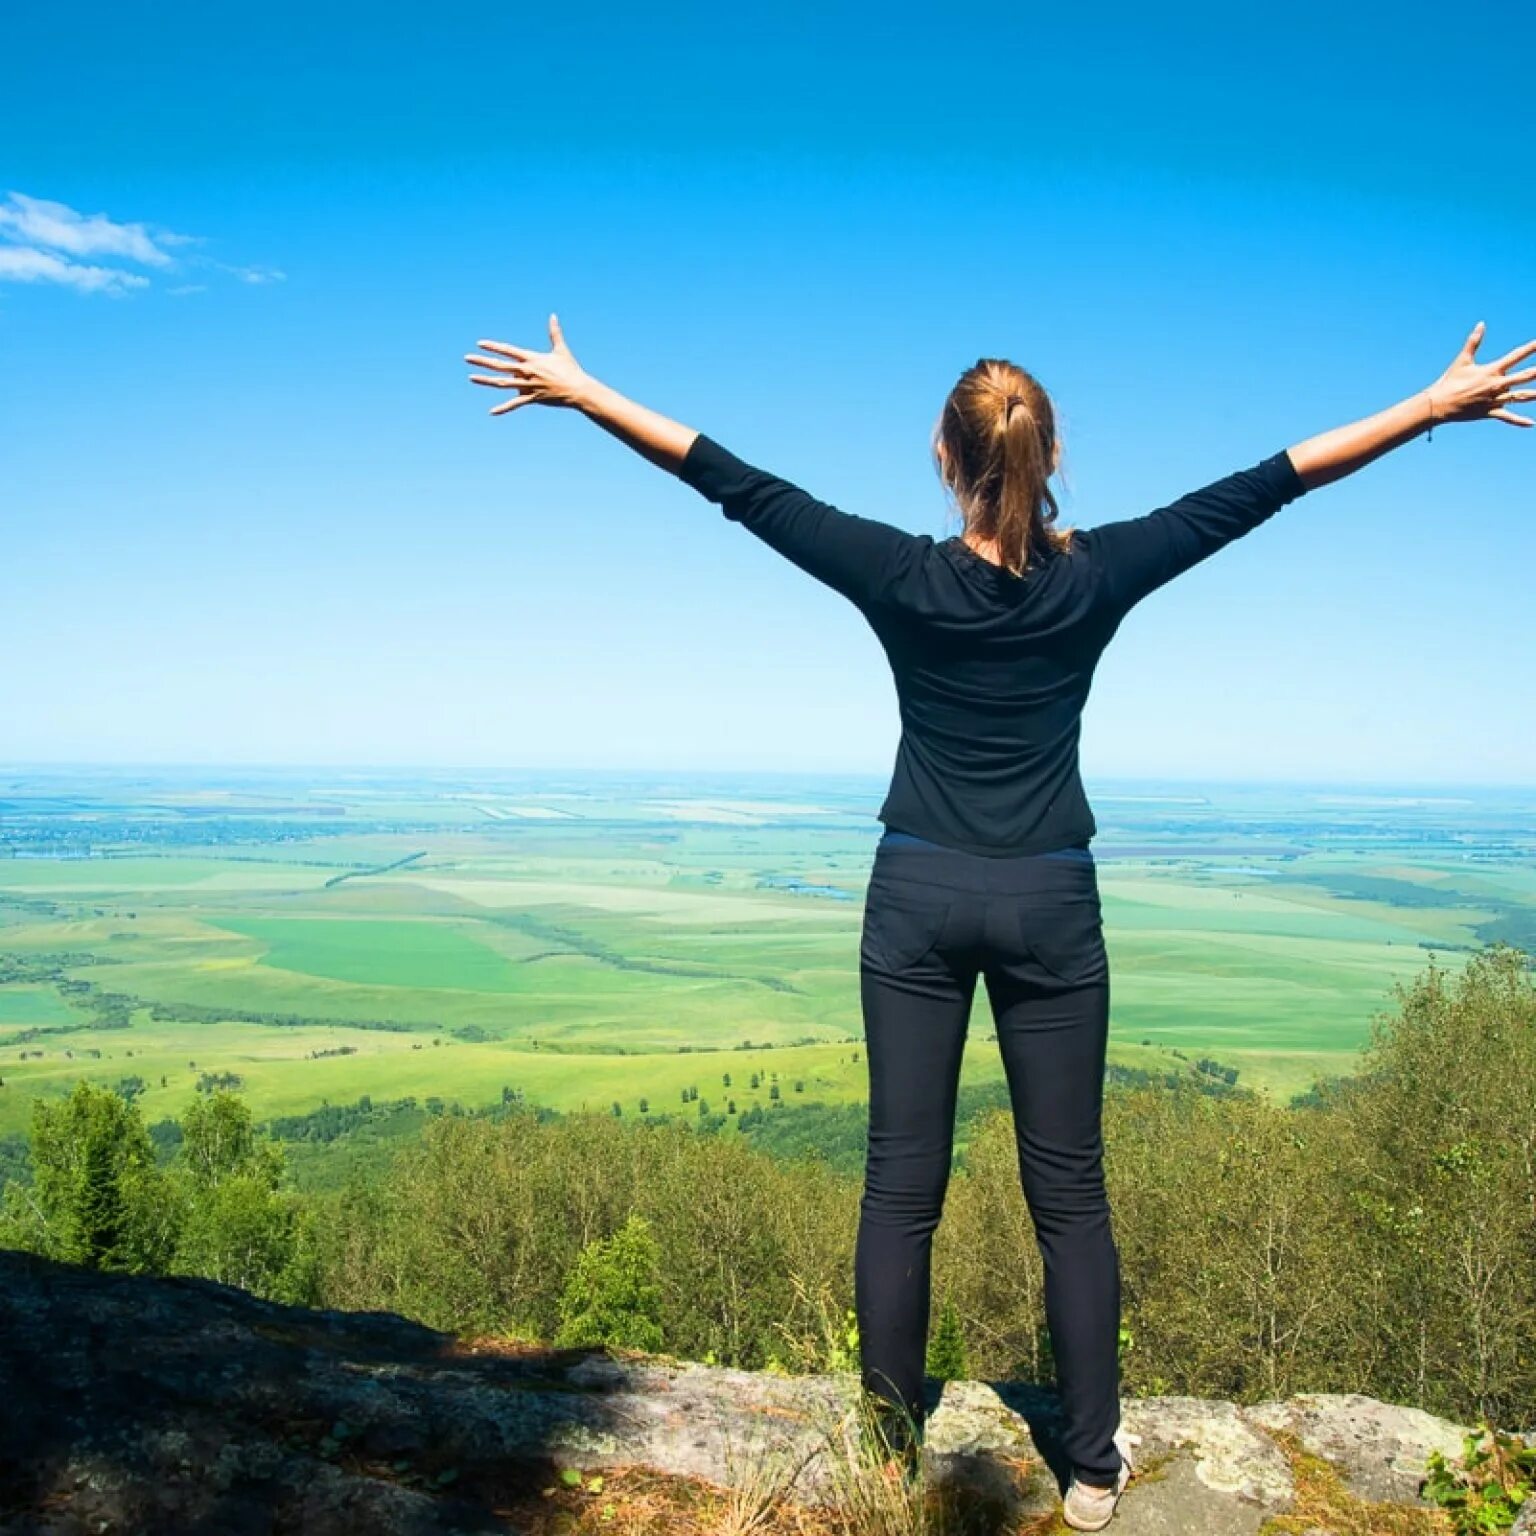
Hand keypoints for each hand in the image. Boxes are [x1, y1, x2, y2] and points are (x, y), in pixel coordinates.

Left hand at [465, 313, 593, 414]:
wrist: (578, 389)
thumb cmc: (571, 369)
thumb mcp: (561, 350)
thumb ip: (554, 332)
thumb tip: (553, 315)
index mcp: (532, 358)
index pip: (508, 350)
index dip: (494, 346)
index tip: (480, 343)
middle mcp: (527, 371)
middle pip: (500, 365)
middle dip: (482, 361)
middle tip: (467, 358)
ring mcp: (529, 385)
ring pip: (503, 383)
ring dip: (486, 380)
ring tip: (471, 378)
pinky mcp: (533, 398)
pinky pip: (515, 403)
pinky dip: (504, 408)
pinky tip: (492, 412)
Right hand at [1425, 322, 1535, 427]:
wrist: (1438, 404)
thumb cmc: (1449, 381)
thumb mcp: (1462, 360)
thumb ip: (1474, 342)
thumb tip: (1481, 324)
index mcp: (1492, 370)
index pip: (1516, 356)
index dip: (1531, 348)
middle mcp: (1496, 385)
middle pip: (1525, 376)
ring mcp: (1494, 399)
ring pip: (1521, 397)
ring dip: (1535, 394)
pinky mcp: (1489, 412)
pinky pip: (1507, 417)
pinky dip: (1519, 421)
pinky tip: (1531, 424)